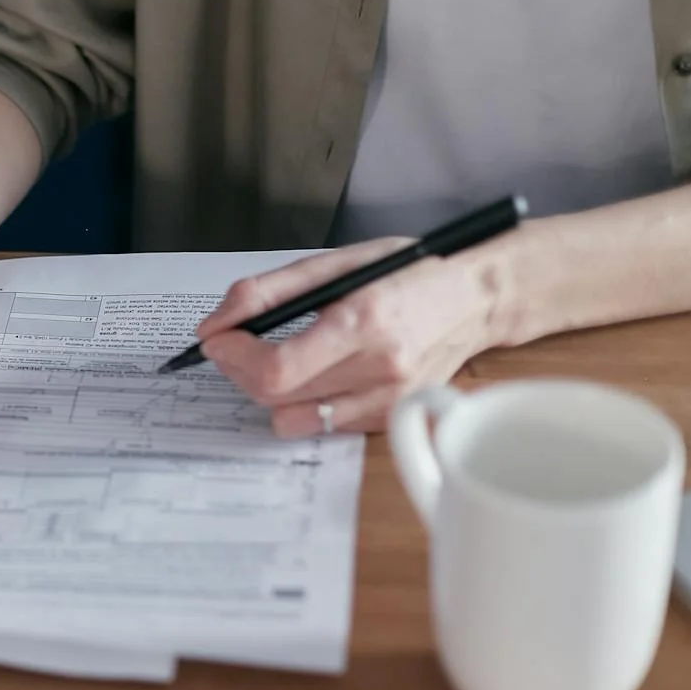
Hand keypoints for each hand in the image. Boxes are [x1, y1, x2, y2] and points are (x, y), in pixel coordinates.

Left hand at [195, 236, 509, 436]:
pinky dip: (304, 403)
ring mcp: (389, 400)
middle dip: (240, 370)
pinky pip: (323, 426)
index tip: (217, 340)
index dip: (234, 357)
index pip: (278, 368)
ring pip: (293, 419)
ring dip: (269, 391)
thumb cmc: (408, 273)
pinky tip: (317, 374)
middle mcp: (380, 368)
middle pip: (277, 396)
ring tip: (278, 359)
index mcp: (364, 320)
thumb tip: (214, 324)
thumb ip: (268, 291)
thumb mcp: (336, 263)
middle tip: (238, 344)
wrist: (476, 299)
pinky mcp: (391, 418)